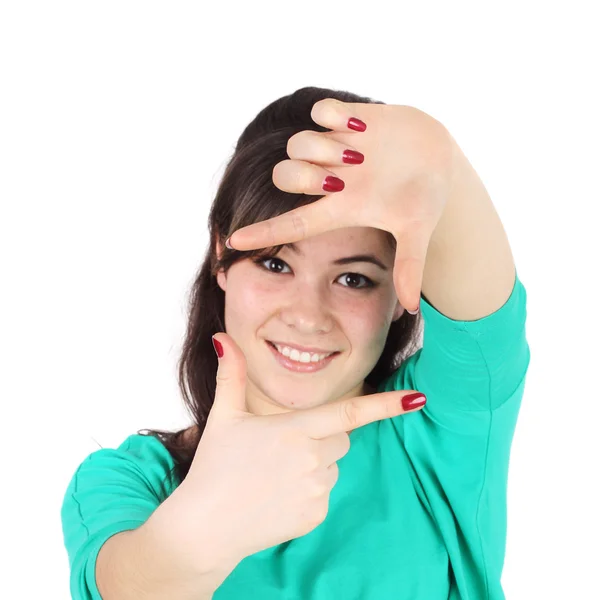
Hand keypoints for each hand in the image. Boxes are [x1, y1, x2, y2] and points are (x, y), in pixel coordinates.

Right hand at [166, 333, 426, 567]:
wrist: (205, 528)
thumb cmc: (214, 468)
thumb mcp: (224, 416)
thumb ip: (231, 374)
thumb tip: (223, 337)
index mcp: (294, 430)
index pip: (349, 413)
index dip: (386, 405)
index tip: (419, 399)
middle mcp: (312, 460)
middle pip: (340, 437)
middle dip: (322, 434)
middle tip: (283, 446)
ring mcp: (316, 490)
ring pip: (333, 464)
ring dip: (314, 463)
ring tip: (274, 473)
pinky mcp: (316, 515)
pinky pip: (324, 492)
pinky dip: (308, 490)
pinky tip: (277, 495)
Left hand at [225, 99, 455, 312]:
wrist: (440, 160)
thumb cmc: (425, 199)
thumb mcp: (416, 230)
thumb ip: (411, 264)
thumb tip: (412, 307)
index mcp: (340, 208)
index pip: (291, 224)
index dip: (262, 233)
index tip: (232, 242)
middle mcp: (330, 179)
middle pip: (285, 177)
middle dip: (304, 176)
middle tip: (342, 177)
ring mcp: (336, 149)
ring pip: (297, 143)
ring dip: (323, 146)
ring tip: (358, 152)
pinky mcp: (348, 118)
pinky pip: (320, 109)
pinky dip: (333, 115)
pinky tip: (360, 126)